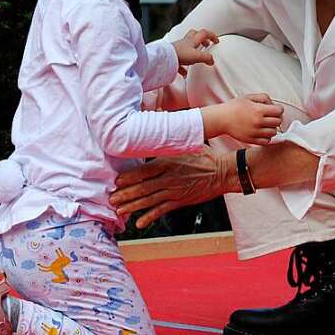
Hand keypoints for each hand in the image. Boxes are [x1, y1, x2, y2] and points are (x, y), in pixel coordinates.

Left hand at [110, 146, 234, 228]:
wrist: (223, 172)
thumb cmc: (204, 156)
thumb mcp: (186, 143)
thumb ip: (170, 135)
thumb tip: (159, 111)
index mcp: (167, 163)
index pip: (143, 171)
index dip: (128, 177)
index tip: (116, 181)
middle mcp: (168, 178)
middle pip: (142, 187)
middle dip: (125, 194)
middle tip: (111, 199)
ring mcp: (174, 191)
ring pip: (149, 200)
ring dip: (132, 206)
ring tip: (119, 210)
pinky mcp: (180, 201)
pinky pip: (162, 210)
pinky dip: (150, 217)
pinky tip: (139, 223)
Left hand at [172, 29, 218, 75]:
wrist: (165, 58)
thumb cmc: (180, 54)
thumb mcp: (197, 56)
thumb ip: (206, 58)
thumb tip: (212, 61)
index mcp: (192, 40)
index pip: (204, 33)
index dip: (212, 35)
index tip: (216, 40)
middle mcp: (185, 42)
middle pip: (195, 35)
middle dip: (202, 38)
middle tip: (206, 44)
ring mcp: (178, 48)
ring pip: (187, 46)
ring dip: (193, 50)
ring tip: (197, 58)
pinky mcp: (173, 56)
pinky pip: (179, 59)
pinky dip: (183, 65)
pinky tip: (184, 73)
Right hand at [203, 93, 283, 144]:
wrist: (222, 119)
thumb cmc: (234, 107)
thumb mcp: (249, 97)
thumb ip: (263, 97)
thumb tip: (273, 104)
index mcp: (258, 110)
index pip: (279, 111)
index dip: (278, 109)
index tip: (274, 109)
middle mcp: (258, 122)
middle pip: (278, 122)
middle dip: (276, 118)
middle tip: (270, 116)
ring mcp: (255, 132)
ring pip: (274, 132)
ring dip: (272, 128)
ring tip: (265, 124)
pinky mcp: (252, 140)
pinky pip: (267, 141)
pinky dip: (266, 137)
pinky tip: (261, 132)